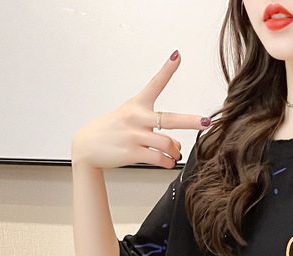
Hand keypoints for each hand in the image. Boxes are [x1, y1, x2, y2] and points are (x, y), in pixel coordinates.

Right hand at [71, 50, 210, 169]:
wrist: (87, 146)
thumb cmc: (112, 131)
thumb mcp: (131, 122)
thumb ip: (155, 130)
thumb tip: (176, 146)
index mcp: (137, 105)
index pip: (155, 84)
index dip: (167, 69)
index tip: (177, 56)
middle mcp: (136, 117)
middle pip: (170, 119)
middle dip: (190, 121)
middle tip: (205, 122)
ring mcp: (134, 135)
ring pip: (167, 144)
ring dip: (175, 152)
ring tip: (175, 155)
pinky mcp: (131, 152)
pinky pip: (159, 158)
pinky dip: (167, 162)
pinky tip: (167, 162)